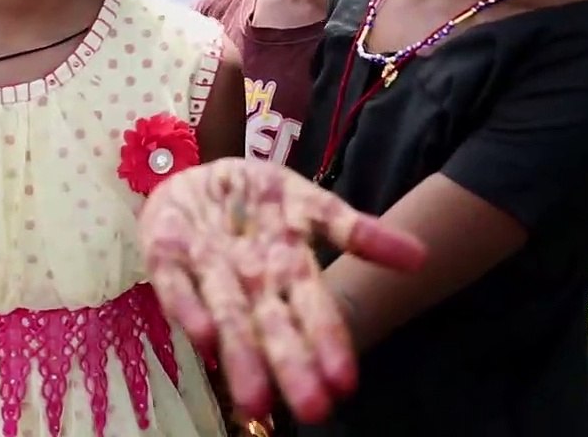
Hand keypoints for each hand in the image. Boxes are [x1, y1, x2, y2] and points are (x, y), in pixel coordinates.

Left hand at [139, 158, 426, 424]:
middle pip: (271, 325)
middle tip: (311, 410)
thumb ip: (357, 230)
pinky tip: (202, 337)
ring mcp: (207, 269)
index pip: (312, 310)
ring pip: (226, 314)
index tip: (345, 384)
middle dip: (289, 367)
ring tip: (253, 403)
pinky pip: (173, 283)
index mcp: (285, 268)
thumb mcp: (310, 201)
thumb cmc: (253, 199)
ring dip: (240, 356)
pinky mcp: (165, 254)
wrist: (193, 176)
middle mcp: (249, 280)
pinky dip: (186, 310)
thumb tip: (421, 259)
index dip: (327, 342)